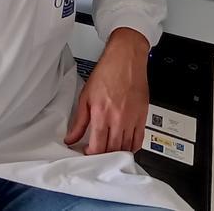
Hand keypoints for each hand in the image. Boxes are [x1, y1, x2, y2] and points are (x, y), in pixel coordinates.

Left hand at [65, 27, 149, 154]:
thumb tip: (71, 137)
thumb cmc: (107, 72)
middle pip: (112, 150)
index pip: (98, 146)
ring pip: (126, 147)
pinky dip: (132, 147)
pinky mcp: (142, 116)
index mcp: (101, 114)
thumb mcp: (86, 95)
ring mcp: (132, 119)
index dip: (91, 154)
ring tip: (110, 150)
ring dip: (117, 153)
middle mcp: (118, 119)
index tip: (88, 152)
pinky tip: (125, 145)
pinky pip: (139, 140)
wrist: (126, 58)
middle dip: (103, 155)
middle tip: (98, 152)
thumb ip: (79, 121)